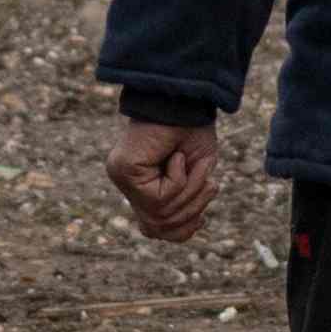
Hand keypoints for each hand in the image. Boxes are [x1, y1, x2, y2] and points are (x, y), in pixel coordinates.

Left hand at [104, 115, 231, 244]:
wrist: (187, 99)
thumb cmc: (193, 131)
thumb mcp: (196, 176)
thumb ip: (184, 204)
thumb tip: (176, 232)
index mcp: (144, 185)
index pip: (154, 229)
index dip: (181, 232)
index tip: (202, 219)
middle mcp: (128, 184)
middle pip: (159, 227)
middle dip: (191, 211)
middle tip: (208, 184)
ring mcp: (122, 177)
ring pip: (160, 215)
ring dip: (189, 191)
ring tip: (191, 164)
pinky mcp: (124, 171)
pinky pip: (157, 198)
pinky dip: (178, 180)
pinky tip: (176, 157)